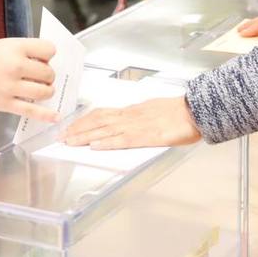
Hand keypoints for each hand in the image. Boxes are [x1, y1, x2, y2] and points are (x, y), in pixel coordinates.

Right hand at [0, 37, 58, 122]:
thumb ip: (20, 52)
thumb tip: (40, 62)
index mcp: (15, 47)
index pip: (48, 49)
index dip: (48, 55)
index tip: (43, 59)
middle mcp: (16, 66)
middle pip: (48, 72)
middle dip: (47, 76)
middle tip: (39, 77)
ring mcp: (11, 86)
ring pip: (45, 91)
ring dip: (46, 91)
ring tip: (40, 90)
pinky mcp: (5, 103)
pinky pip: (32, 110)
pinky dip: (46, 115)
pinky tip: (54, 115)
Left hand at [63, 96, 202, 149]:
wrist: (196, 110)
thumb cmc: (178, 112)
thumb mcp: (154, 110)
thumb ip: (138, 116)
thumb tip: (126, 120)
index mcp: (132, 111)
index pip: (102, 114)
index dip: (84, 121)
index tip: (70, 126)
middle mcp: (131, 116)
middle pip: (99, 122)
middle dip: (78, 129)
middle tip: (61, 137)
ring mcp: (138, 126)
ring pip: (106, 130)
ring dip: (86, 136)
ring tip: (70, 142)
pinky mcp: (147, 136)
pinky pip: (124, 140)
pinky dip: (108, 143)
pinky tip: (96, 146)